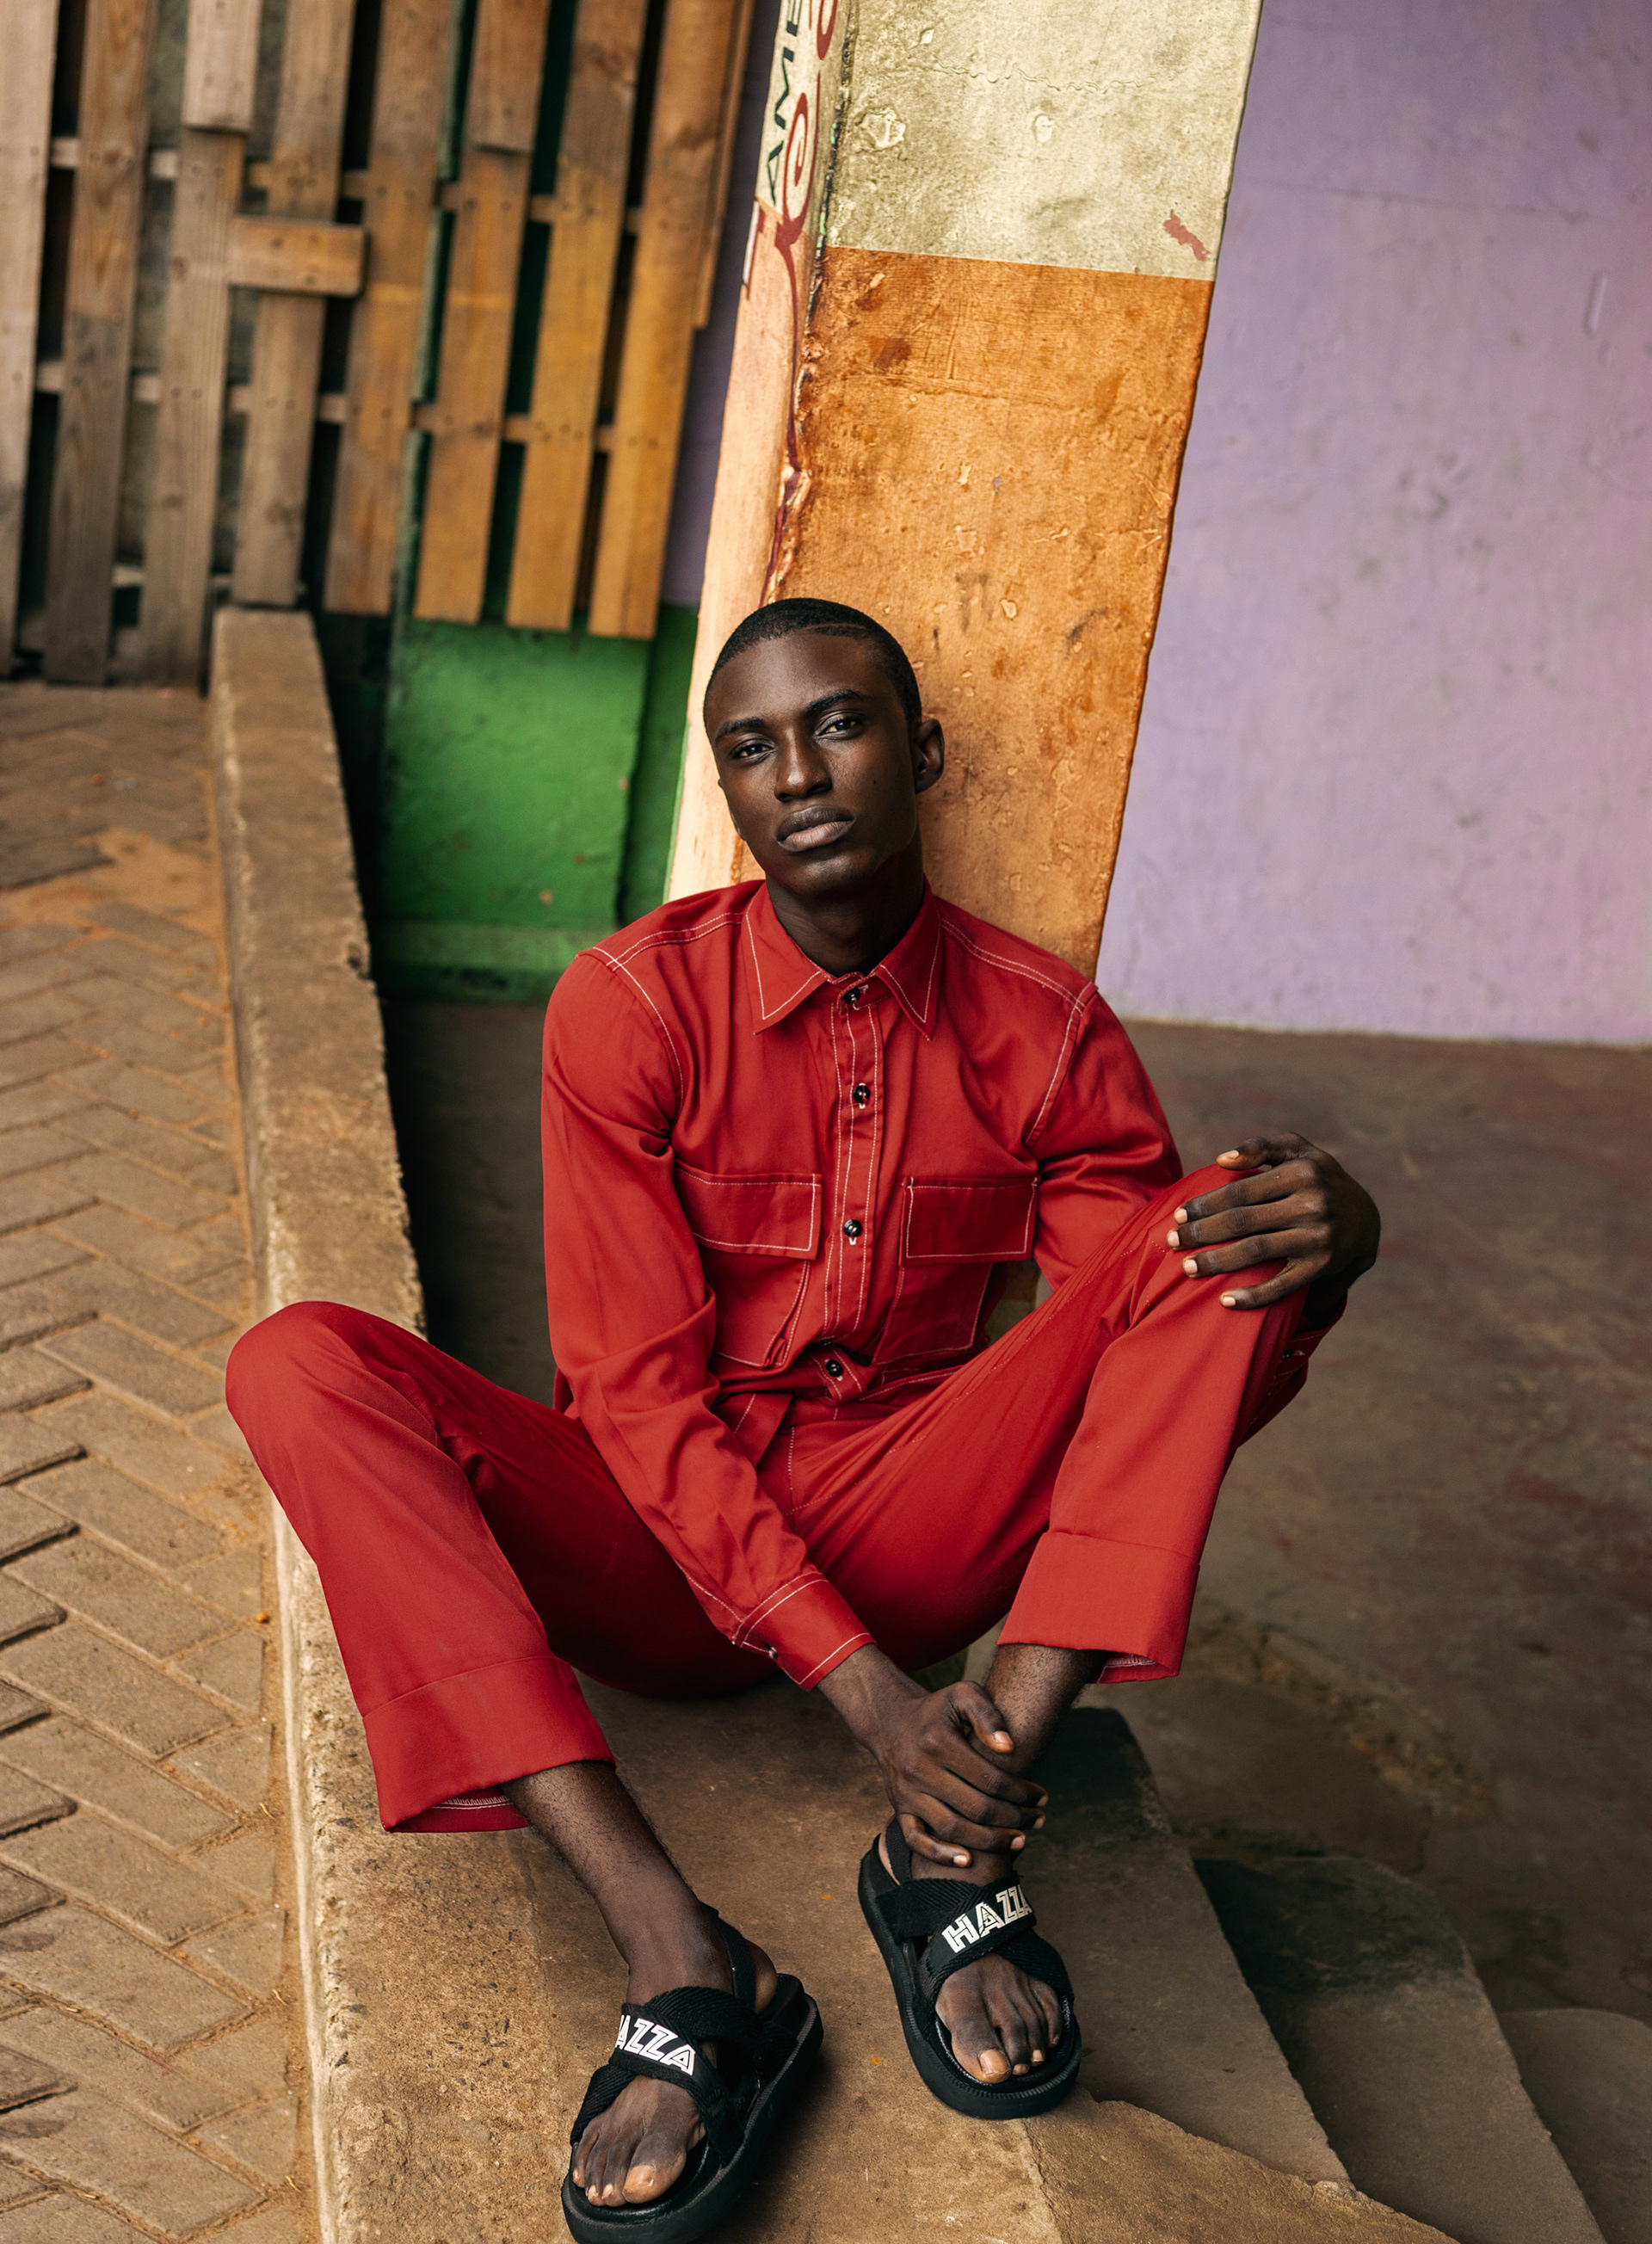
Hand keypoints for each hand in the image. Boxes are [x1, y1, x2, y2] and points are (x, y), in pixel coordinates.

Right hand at [817, 1646, 1046, 1866]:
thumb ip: (988, 1714)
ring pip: (952, 1829)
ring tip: (1019, 1840)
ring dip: (990, 1841)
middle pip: (976, 1808)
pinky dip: (941, 1854)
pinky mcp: (899, 1807)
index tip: (1041, 1796)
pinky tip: (968, 1861)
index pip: (990, 1779)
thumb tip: (1009, 1747)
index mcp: (938, 1742)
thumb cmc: (938, 1709)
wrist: (892, 1721)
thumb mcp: (963, 1694)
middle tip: (1037, 1820)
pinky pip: (916, 1840)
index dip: (1022, 1792)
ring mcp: (906, 1792)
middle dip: (1014, 1819)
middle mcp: (919, 1770)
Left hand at [1167, 1132, 1379, 1311]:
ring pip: (1256, 1252)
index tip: (1180, 1213)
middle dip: (1202, 1232)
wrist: (1366, 1219)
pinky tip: (1225, 1301)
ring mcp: (1318, 1238)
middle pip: (1243, 1221)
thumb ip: (1262, 1147)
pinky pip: (1283, 1286)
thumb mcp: (1300, 1152)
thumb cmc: (1320, 1179)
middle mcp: (1312, 1204)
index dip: (1206, 1203)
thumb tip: (1222, 1160)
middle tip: (1172, 1240)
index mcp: (1302, 1172)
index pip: (1241, 1191)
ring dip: (1217, 1262)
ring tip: (1188, 1268)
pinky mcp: (1322, 1267)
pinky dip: (1254, 1296)